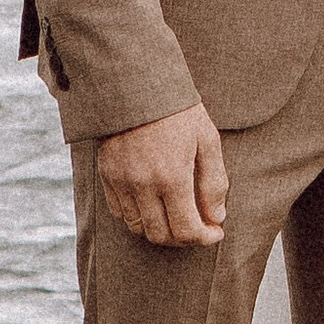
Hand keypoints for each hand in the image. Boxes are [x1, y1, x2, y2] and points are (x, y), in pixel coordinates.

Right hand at [98, 105, 229, 247]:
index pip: (186, 230)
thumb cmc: (177, 110)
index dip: (204, 238)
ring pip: (138, 229)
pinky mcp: (107, 176)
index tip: (215, 232)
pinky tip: (154, 204)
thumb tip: (217, 217)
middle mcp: (143, 185)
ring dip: (160, 230)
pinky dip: (138, 217)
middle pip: (161, 236)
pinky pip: (120, 212)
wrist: (135, 84)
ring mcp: (121, 182)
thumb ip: (214, 182)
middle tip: (198, 227)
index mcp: (172, 177)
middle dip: (183, 239)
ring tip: (177, 216)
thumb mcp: (207, 139)